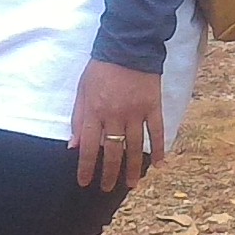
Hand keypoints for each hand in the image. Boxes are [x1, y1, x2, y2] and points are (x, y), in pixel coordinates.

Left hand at [70, 59, 164, 192]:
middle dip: (108, 173)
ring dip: (133, 167)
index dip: (86, 167)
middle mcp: (115, 115)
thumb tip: (73, 145)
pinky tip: (160, 164)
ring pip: (134, 146)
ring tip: (132, 184)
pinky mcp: (153, 106)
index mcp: (95, 111)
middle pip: (111, 151)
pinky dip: (159, 148)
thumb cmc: (101, 67)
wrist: (128, 45)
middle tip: (107, 189)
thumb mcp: (82, 89)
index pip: (88, 147)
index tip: (85, 182)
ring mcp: (136, 112)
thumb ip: (78, 117)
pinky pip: (156, 131)